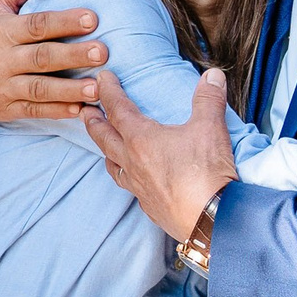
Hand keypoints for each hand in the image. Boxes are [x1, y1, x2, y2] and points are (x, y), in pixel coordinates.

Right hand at [0, 0, 106, 122]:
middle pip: (41, 57)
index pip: (36, 25)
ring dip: (69, 89)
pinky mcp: (3, 109)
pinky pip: (32, 111)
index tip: (92, 18)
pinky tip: (79, 109)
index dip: (64, 22)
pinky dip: (56, 111)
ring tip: (97, 88)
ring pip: (39, 88)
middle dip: (73, 55)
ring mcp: (0, 87)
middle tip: (103, 52)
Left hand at [81, 67, 237, 242]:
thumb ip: (208, 99)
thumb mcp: (211, 128)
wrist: (211, 220)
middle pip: (104, 138)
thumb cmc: (207, 174)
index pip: (117, 109)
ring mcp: (138, 187)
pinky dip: (126, 177)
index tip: (101, 79)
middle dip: (93, 122)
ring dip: (105, 151)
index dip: (108, 91)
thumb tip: (213, 76)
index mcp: (141, 140)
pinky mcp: (148, 205)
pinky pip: (129, 187)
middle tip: (84, 111)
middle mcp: (132, 163)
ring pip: (112, 165)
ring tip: (104, 145)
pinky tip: (133, 178)